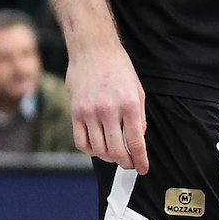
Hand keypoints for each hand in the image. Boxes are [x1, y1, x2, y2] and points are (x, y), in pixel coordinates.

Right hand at [66, 34, 147, 172]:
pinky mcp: (75, 112)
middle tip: (130, 164)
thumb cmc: (119, 68)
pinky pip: (80, 141)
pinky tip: (97, 148)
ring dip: (109, 158)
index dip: (140, 160)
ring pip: (99, 149)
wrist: (93, 50)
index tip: (143, 169)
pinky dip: (90, 150)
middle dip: (126, 163)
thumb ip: (139, 116)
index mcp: (129, 105)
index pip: (136, 143)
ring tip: (115, 156)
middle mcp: (109, 111)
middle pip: (117, 151)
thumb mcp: (138, 91)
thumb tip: (138, 139)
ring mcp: (89, 112)